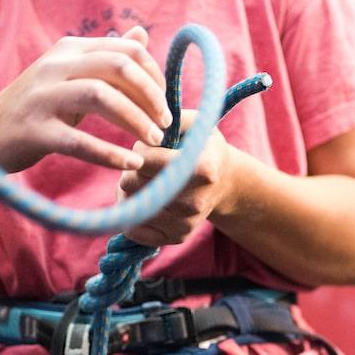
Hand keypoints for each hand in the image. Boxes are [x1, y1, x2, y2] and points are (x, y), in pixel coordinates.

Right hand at [0, 25, 171, 172]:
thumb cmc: (39, 107)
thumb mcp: (72, 76)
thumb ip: (107, 56)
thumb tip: (142, 34)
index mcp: (70, 49)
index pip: (126, 51)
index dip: (155, 76)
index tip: (166, 103)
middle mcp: (55, 66)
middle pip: (119, 67)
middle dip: (151, 96)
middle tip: (166, 123)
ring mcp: (42, 97)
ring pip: (102, 97)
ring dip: (136, 121)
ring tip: (153, 142)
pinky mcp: (33, 131)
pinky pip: (79, 141)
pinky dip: (109, 153)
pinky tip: (130, 164)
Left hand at [117, 109, 238, 246]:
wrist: (225, 183)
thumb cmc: (203, 148)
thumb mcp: (196, 124)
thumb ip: (170, 116)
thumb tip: (142, 122)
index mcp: (201, 169)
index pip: (145, 160)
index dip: (140, 150)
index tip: (149, 147)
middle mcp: (194, 201)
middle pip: (132, 184)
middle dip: (132, 171)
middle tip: (144, 166)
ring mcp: (186, 222)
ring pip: (130, 207)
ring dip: (130, 193)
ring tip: (145, 182)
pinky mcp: (177, 237)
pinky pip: (134, 231)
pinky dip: (133, 217)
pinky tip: (146, 203)